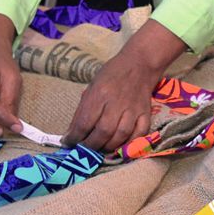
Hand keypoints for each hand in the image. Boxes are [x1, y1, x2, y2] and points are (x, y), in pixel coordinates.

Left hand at [65, 19, 189, 154]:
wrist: (139, 64)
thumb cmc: (111, 74)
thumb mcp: (92, 87)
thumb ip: (83, 110)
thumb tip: (72, 132)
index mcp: (99, 94)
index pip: (84, 122)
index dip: (74, 137)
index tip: (68, 143)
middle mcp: (116, 103)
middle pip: (102, 132)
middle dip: (90, 146)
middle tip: (84, 151)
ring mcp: (133, 109)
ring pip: (120, 136)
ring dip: (108, 147)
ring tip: (99, 149)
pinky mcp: (145, 113)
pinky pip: (139, 134)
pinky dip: (129, 143)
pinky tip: (120, 146)